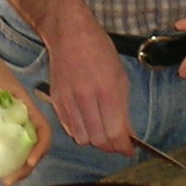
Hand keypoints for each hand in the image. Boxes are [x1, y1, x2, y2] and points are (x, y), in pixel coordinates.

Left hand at [0, 41, 52, 181]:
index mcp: (23, 103)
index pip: (42, 127)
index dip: (40, 146)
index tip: (29, 160)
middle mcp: (21, 118)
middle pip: (32, 147)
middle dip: (24, 168)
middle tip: (8, 180)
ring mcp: (11, 127)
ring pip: (18, 153)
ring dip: (10, 169)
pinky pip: (1, 152)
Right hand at [42, 16, 134, 154]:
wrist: (70, 35)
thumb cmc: (100, 52)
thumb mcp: (120, 77)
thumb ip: (123, 108)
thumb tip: (127, 134)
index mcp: (107, 92)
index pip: (115, 133)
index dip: (123, 147)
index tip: (128, 150)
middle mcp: (87, 99)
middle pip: (98, 140)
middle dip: (110, 147)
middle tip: (117, 144)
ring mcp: (69, 102)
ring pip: (82, 138)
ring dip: (94, 140)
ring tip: (102, 133)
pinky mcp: (56, 102)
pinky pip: (68, 128)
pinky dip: (80, 132)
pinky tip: (87, 124)